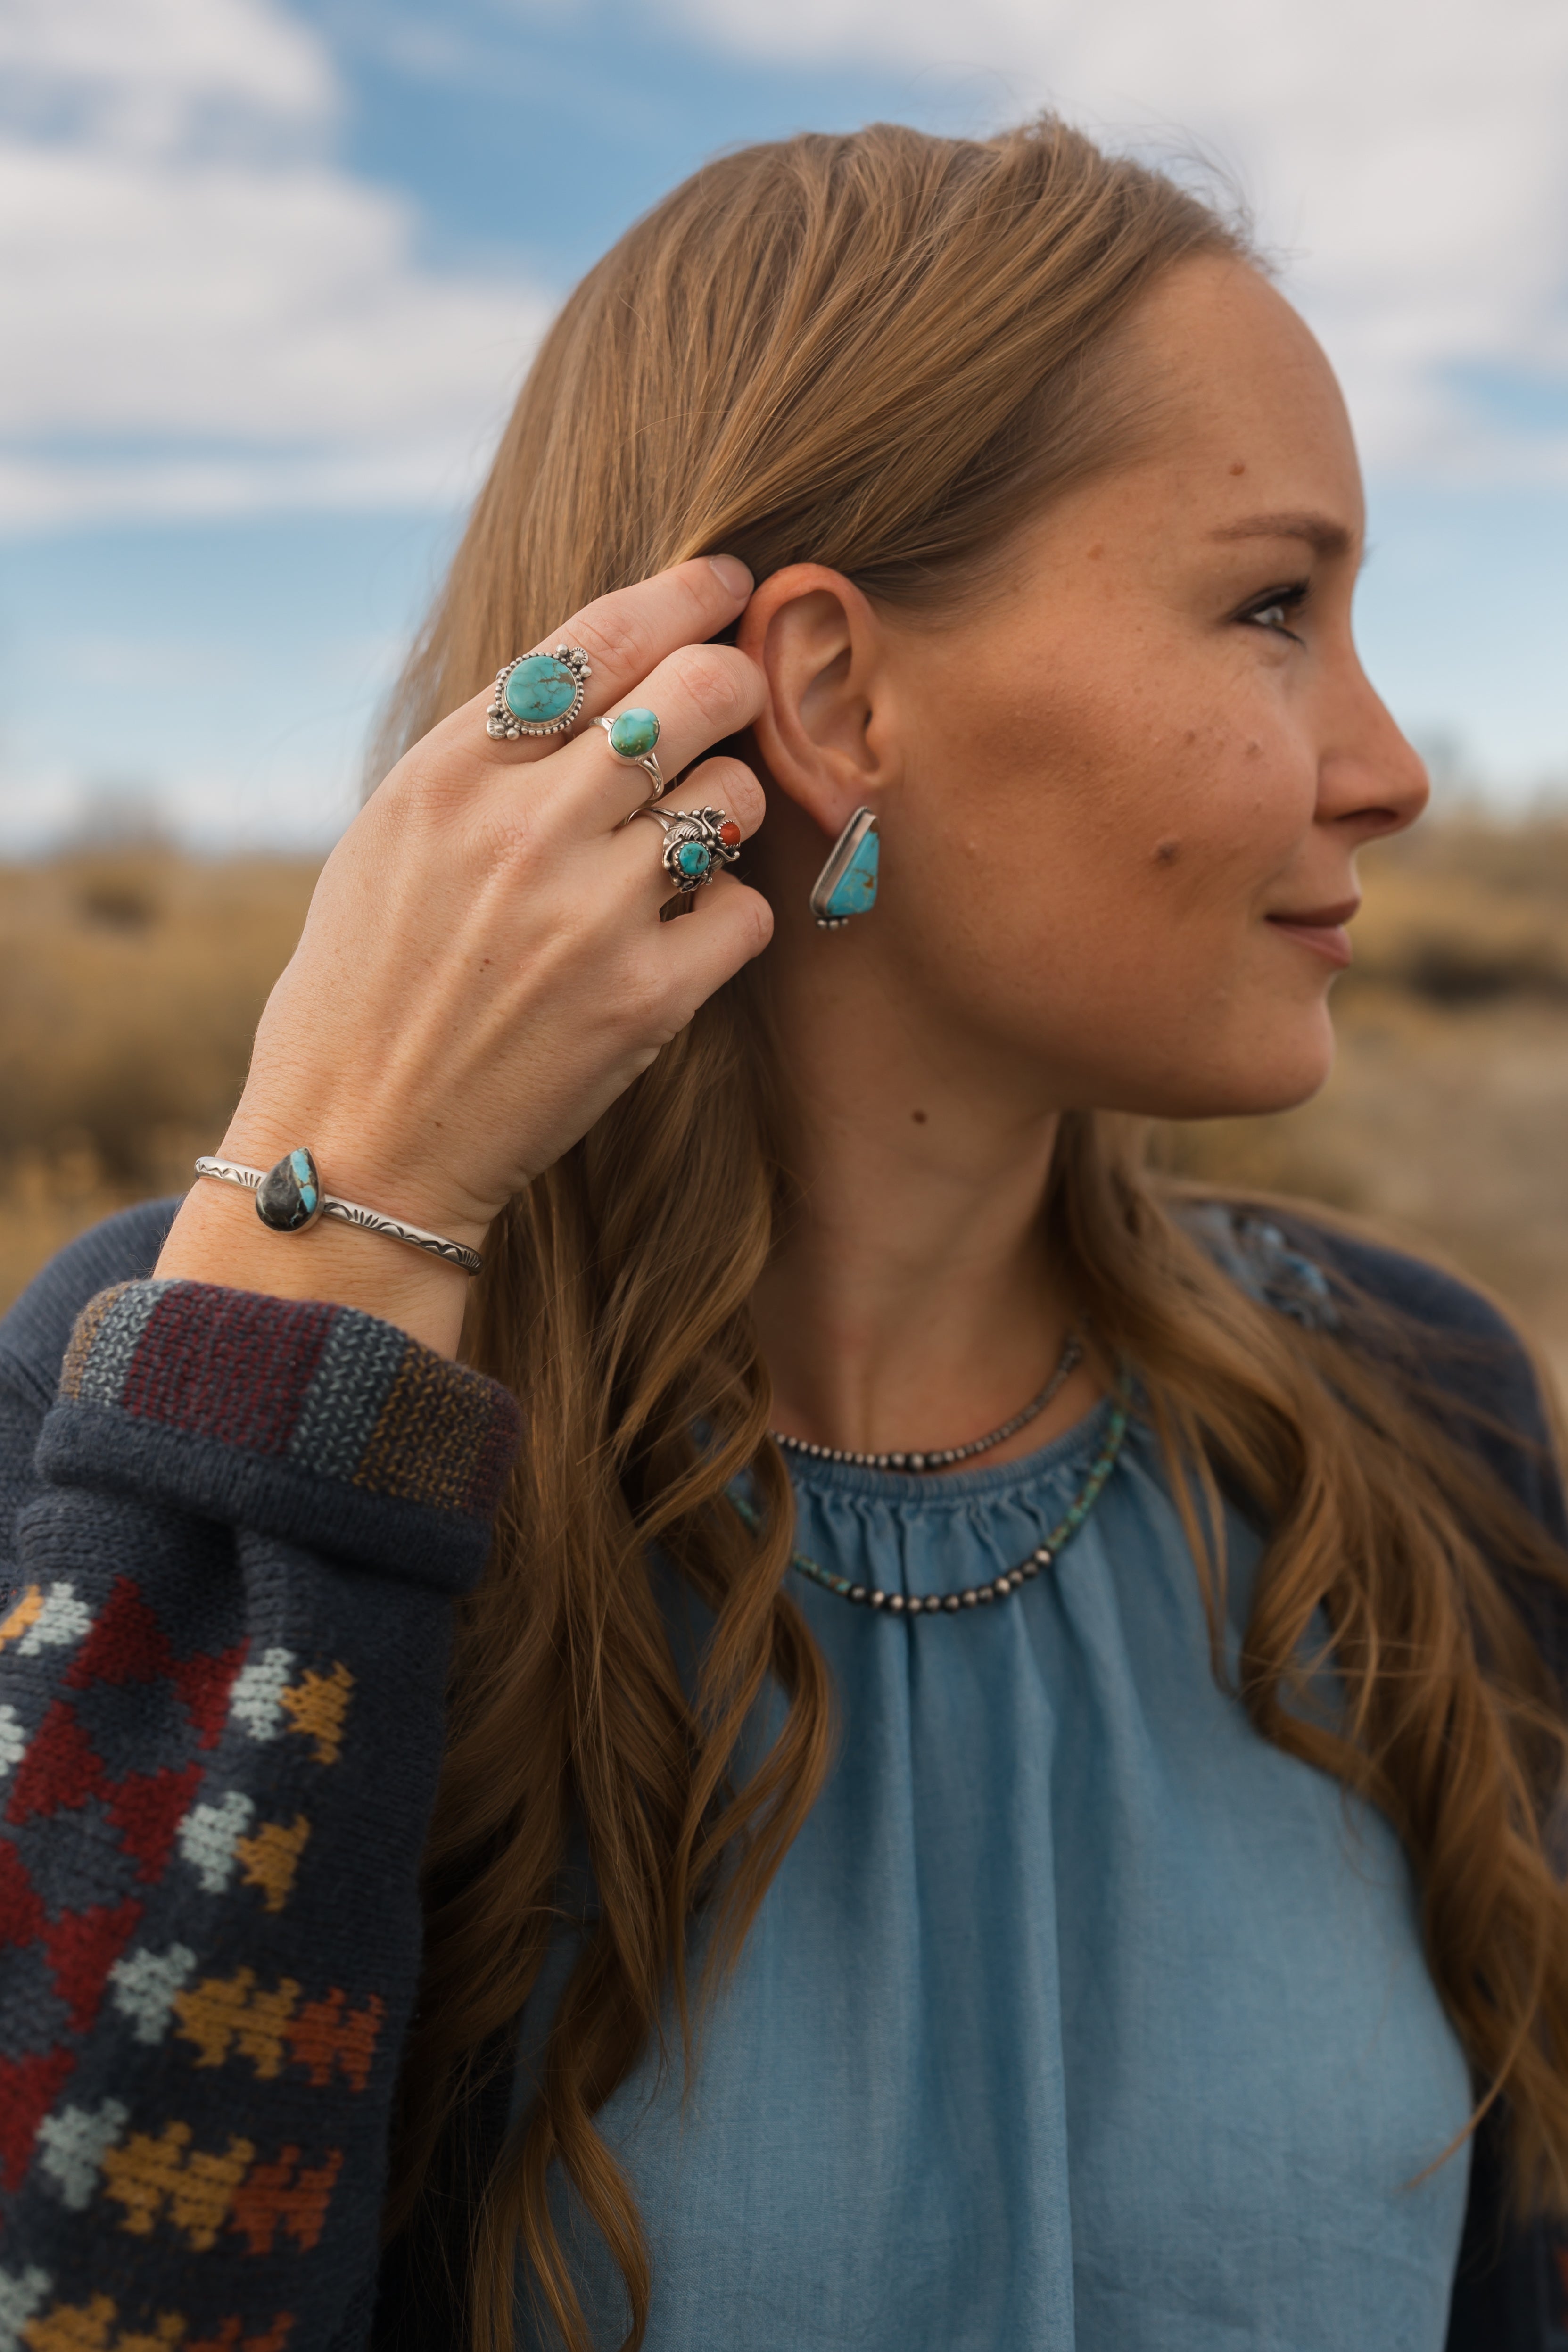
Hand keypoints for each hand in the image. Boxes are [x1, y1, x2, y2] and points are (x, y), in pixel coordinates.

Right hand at [155, 556, 769, 1352]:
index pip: (600, 637)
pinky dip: (727, 917)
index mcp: (451, 771)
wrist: (360, 1143)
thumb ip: (488, 754)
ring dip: (726, 812)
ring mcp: (592, 912)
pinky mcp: (646, 998)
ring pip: (733, 798)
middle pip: (697, 692)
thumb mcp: (391, 838)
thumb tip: (599, 679)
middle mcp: (525, 825)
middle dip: (733, 686)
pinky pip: (746, 910)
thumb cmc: (369, 984)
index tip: (728, 582)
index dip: (685, 593)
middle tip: (732, 707)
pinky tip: (679, 936)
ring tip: (680, 848)